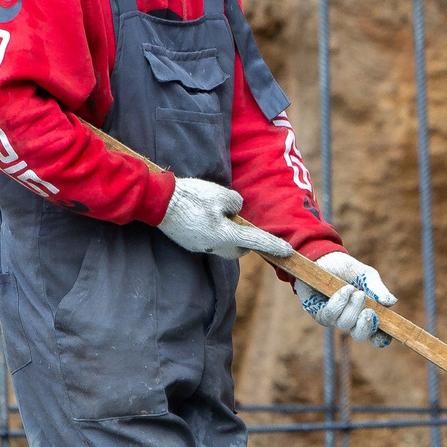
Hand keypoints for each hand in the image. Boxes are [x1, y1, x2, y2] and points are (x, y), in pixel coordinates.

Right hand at [155, 177, 289, 260]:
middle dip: (246, 241)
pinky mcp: (189, 243)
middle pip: (239, 250)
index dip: (273, 245)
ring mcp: (200, 247)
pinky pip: (208, 240)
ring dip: (228, 235)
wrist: (159, 201)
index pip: (255, 241)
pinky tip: (204, 217)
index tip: (287, 252)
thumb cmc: (192, 197)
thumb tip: (235, 211)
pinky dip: (213, 232)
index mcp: (225, 235)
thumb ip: (235, 203)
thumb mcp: (220, 194)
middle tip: (242, 223)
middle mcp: (214, 246)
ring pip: (223, 246)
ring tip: (221, 217)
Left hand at [297, 251, 395, 348]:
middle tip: (369, 312)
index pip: (376, 334)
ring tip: (354, 290)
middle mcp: (351, 320)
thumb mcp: (366, 275)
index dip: (381, 338)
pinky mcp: (321, 314)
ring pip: (346, 323)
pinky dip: (340, 302)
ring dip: (352, 307)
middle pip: (360, 335)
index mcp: (367, 314)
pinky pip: (331, 314)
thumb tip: (391, 302)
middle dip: (365, 325)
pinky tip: (346, 290)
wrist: (323, 258)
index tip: (385, 334)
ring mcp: (335, 319)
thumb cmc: (347, 269)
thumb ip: (377, 289)